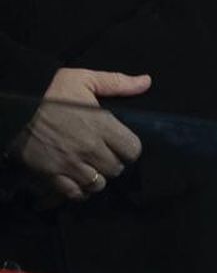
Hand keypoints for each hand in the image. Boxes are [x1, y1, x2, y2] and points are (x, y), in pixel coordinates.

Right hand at [13, 68, 148, 202]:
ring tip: (92, 167)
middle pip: (116, 169)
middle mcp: (89, 148)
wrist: (14, 107)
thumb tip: (146, 82)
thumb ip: (118, 83)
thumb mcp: (85, 79)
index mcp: (102, 125)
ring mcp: (70, 164)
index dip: (130, 149)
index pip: (133, 150)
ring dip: (98, 178)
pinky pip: (73, 193)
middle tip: (106, 154)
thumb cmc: (51, 91)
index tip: (123, 145)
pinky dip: (79, 191)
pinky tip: (79, 180)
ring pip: (97, 184)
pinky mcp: (51, 175)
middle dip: (114, 162)